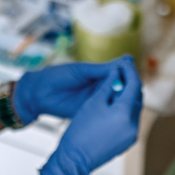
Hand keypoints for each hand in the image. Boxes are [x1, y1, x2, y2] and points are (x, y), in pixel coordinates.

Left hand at [13, 57, 132, 124]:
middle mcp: (98, 86)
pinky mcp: (90, 111)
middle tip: (136, 86)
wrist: (38, 94)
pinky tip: (121, 109)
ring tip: (132, 98)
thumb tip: (122, 63)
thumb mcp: (80, 71)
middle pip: (118, 87)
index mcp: (96, 74)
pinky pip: (104, 110)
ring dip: (122, 98)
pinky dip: (112, 109)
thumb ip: (100, 70)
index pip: (116, 72)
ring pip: (113, 99)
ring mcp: (95, 100)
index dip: (126, 72)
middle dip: (127, 86)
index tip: (134, 69)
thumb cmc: (56, 76)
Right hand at [40, 57, 141, 174]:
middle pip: (137, 97)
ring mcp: (132, 134)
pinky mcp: (128, 142)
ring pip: (134, 109)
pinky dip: (125, 110)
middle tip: (120, 73)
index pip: (134, 84)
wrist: (75, 159)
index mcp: (125, 113)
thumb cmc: (80, 130)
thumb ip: (108, 85)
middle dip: (130, 83)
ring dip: (128, 97)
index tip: (124, 63)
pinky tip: (114, 105)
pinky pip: (130, 120)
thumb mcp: (93, 102)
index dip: (129, 71)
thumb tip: (117, 72)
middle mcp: (134, 124)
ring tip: (116, 87)